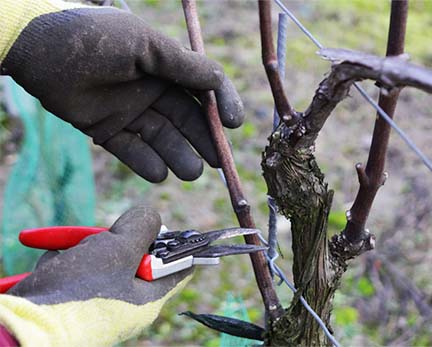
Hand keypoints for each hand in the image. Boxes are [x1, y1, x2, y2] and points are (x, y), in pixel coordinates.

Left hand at [1, 5, 243, 181]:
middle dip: (204, 139)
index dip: (221, 104)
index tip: (234, 124)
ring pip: (162, 138)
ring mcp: (130, 111)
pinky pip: (132, 150)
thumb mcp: (144, 44)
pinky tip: (158, 173)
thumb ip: (182, 65)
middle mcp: (151, 89)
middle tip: (218, 161)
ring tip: (192, 172)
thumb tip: (218, 81)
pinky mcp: (107, 129)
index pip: (203, 86)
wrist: (38, 52)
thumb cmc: (94, 39)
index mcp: (165, 64)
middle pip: (186, 118)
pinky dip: (146, 163)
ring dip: (179, 156)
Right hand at [5, 206, 191, 345]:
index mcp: (147, 298)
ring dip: (84, 248)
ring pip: (101, 256)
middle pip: (135, 256)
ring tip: (73, 257)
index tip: (181, 228)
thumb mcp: (120, 249)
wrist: (26, 324)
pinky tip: (55, 267)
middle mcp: (126, 302)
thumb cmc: (81, 292)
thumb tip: (151, 216)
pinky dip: (64, 259)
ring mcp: (97, 300)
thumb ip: (142, 228)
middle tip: (105, 240)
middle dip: (116, 241)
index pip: (179, 269)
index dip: (182, 246)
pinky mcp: (70, 297)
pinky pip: (74, 266)